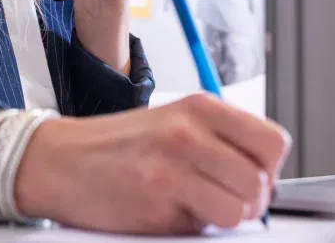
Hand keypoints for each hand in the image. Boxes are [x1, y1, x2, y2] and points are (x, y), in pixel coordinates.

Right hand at [14, 93, 291, 233]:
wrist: (61, 159)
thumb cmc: (120, 145)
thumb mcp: (175, 121)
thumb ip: (219, 139)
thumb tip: (263, 177)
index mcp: (201, 106)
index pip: (274, 141)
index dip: (268, 169)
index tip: (248, 177)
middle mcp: (190, 131)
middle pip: (261, 181)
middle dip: (250, 201)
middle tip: (224, 200)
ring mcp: (173, 166)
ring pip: (241, 209)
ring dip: (226, 217)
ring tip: (199, 207)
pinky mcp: (157, 200)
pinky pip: (204, 228)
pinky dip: (193, 227)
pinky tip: (170, 211)